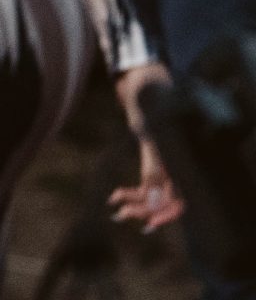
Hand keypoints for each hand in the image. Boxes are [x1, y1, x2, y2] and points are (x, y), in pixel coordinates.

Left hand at [109, 63, 185, 231]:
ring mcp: (167, 158)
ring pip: (158, 192)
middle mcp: (179, 161)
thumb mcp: (151, 133)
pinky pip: (150, 180)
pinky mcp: (155, 153)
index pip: (183, 197)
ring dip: (138, 203)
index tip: (147, 223)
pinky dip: (135, 190)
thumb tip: (156, 203)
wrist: (143, 76)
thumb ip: (155, 168)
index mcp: (184, 159)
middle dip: (146, 209)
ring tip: (116, 209)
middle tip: (120, 215)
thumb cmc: (151, 98)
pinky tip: (117, 194)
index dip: (167, 213)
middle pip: (168, 198)